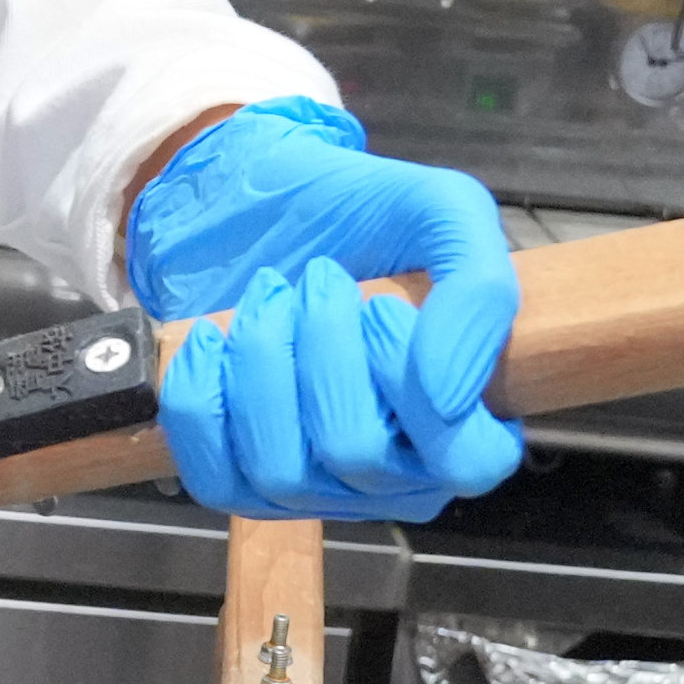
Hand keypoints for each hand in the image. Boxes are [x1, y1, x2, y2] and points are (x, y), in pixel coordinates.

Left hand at [128, 100, 522, 520]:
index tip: (382, 308)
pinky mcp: (234, 475)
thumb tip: (449, 397)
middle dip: (326, 347)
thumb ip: (480, 293)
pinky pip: (212, 473)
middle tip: (320, 280)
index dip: (420, 388)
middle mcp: (392, 472)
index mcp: (462, 422)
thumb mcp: (443, 213)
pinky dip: (203, 394)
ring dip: (264, 361)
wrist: (251, 198)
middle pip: (357, 451)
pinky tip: (214, 339)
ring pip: (281, 468)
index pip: (467, 461)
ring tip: (270, 300)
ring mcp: (310, 485)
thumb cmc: (356, 214)